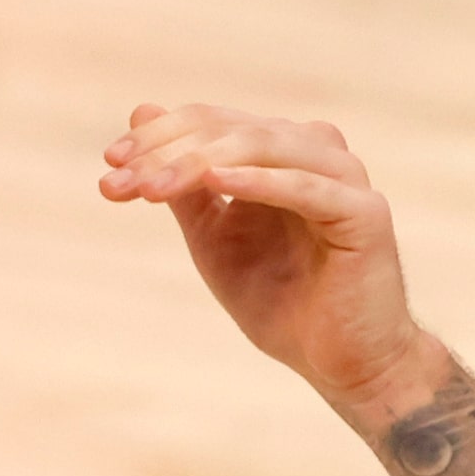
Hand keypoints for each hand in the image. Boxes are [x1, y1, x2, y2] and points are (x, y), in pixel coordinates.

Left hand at [99, 103, 422, 404]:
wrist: (339, 362)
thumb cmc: (281, 299)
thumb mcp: (214, 237)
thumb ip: (182, 182)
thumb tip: (140, 112)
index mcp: (281, 151)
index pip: (212, 122)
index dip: (159, 137)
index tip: (109, 163)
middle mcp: (314, 153)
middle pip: (233, 128)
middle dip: (169, 151)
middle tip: (122, 178)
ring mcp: (344, 179)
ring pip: (266, 145)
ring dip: (202, 161)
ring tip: (154, 186)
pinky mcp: (365, 214)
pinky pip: (308, 187)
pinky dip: (262, 181)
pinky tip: (218, 182)